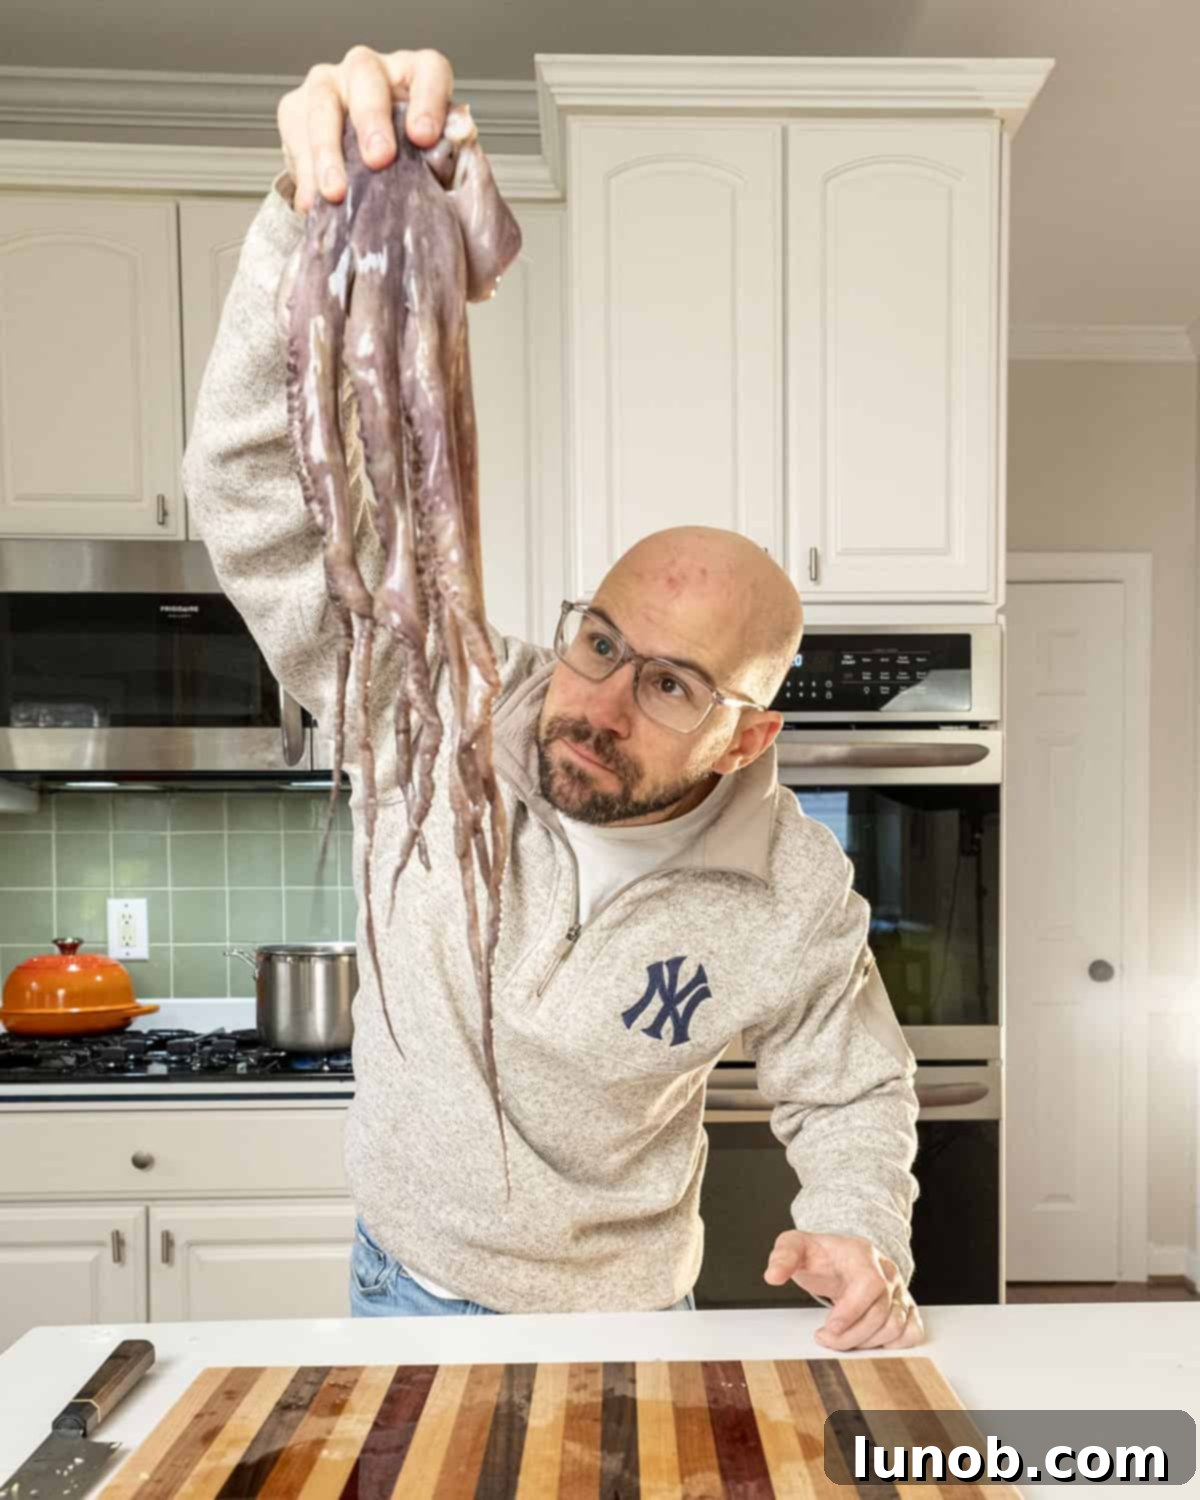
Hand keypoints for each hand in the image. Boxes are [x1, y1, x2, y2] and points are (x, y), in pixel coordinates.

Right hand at [276, 45, 454, 213]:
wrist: (362, 180)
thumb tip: (460, 143)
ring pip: (323, 103)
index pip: (428, 72)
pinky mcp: (297, 109)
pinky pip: (296, 134)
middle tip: (379, 159)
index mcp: (413, 76)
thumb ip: (449, 156)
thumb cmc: (405, 167)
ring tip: (335, 191)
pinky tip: (313, 201)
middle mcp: (369, 71)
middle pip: (367, 77)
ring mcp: (329, 85)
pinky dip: (304, 172)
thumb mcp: (434, 162)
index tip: (425, 136)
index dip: (428, 99)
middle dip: (372, 119)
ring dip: (328, 150)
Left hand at [763, 1229, 924, 1350]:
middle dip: (851, 1334)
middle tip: (825, 1338)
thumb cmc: (821, 1255)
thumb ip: (783, 1257)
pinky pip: (912, 1331)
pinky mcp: (905, 1307)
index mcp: (862, 1255)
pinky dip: (893, 1345)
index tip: (828, 1327)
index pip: (870, 1284)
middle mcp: (887, 1272)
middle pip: (882, 1312)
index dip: (852, 1311)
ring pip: (896, 1326)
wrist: (840, 1256)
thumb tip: (773, 1275)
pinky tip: (869, 1342)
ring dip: (867, 1342)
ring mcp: (899, 1290)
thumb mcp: (796, 1246)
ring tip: (842, 1339)